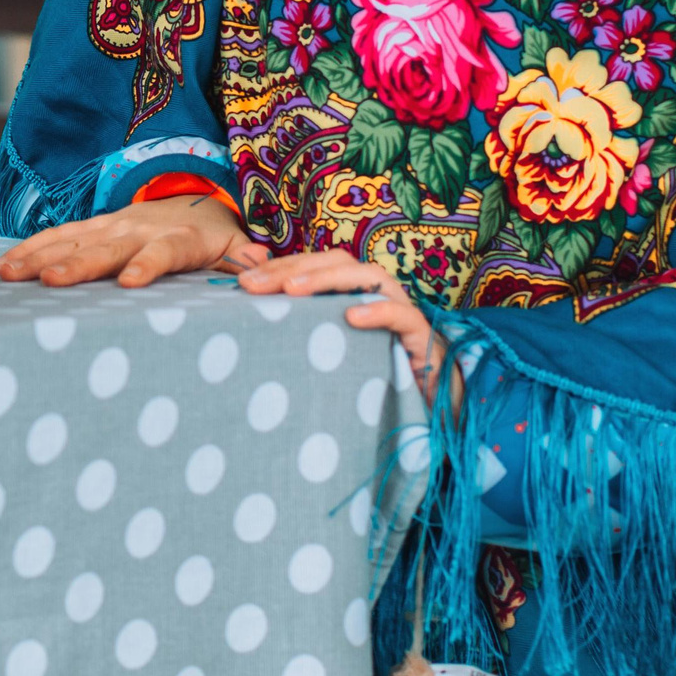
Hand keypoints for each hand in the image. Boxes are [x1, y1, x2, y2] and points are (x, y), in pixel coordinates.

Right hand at [0, 193, 264, 288]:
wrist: (191, 200)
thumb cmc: (214, 235)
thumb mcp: (235, 245)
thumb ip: (243, 257)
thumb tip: (259, 266)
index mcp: (177, 239)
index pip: (161, 253)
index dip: (146, 266)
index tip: (129, 283)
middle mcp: (137, 229)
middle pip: (104, 248)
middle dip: (75, 265)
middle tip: (48, 282)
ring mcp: (110, 226)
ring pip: (70, 240)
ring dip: (37, 257)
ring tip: (8, 276)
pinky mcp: (92, 227)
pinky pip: (56, 236)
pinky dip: (29, 249)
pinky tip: (3, 267)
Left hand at [238, 248, 446, 388]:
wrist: (431, 413)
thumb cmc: (375, 380)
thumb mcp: (332, 353)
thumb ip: (304, 331)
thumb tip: (255, 315)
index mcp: (356, 294)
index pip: (317, 265)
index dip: (281, 267)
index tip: (243, 282)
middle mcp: (379, 295)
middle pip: (339, 263)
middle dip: (294, 268)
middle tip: (253, 286)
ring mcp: (403, 313)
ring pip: (371, 277)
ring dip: (329, 279)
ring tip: (292, 291)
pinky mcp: (423, 338)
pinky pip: (402, 316)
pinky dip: (378, 311)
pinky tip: (351, 316)